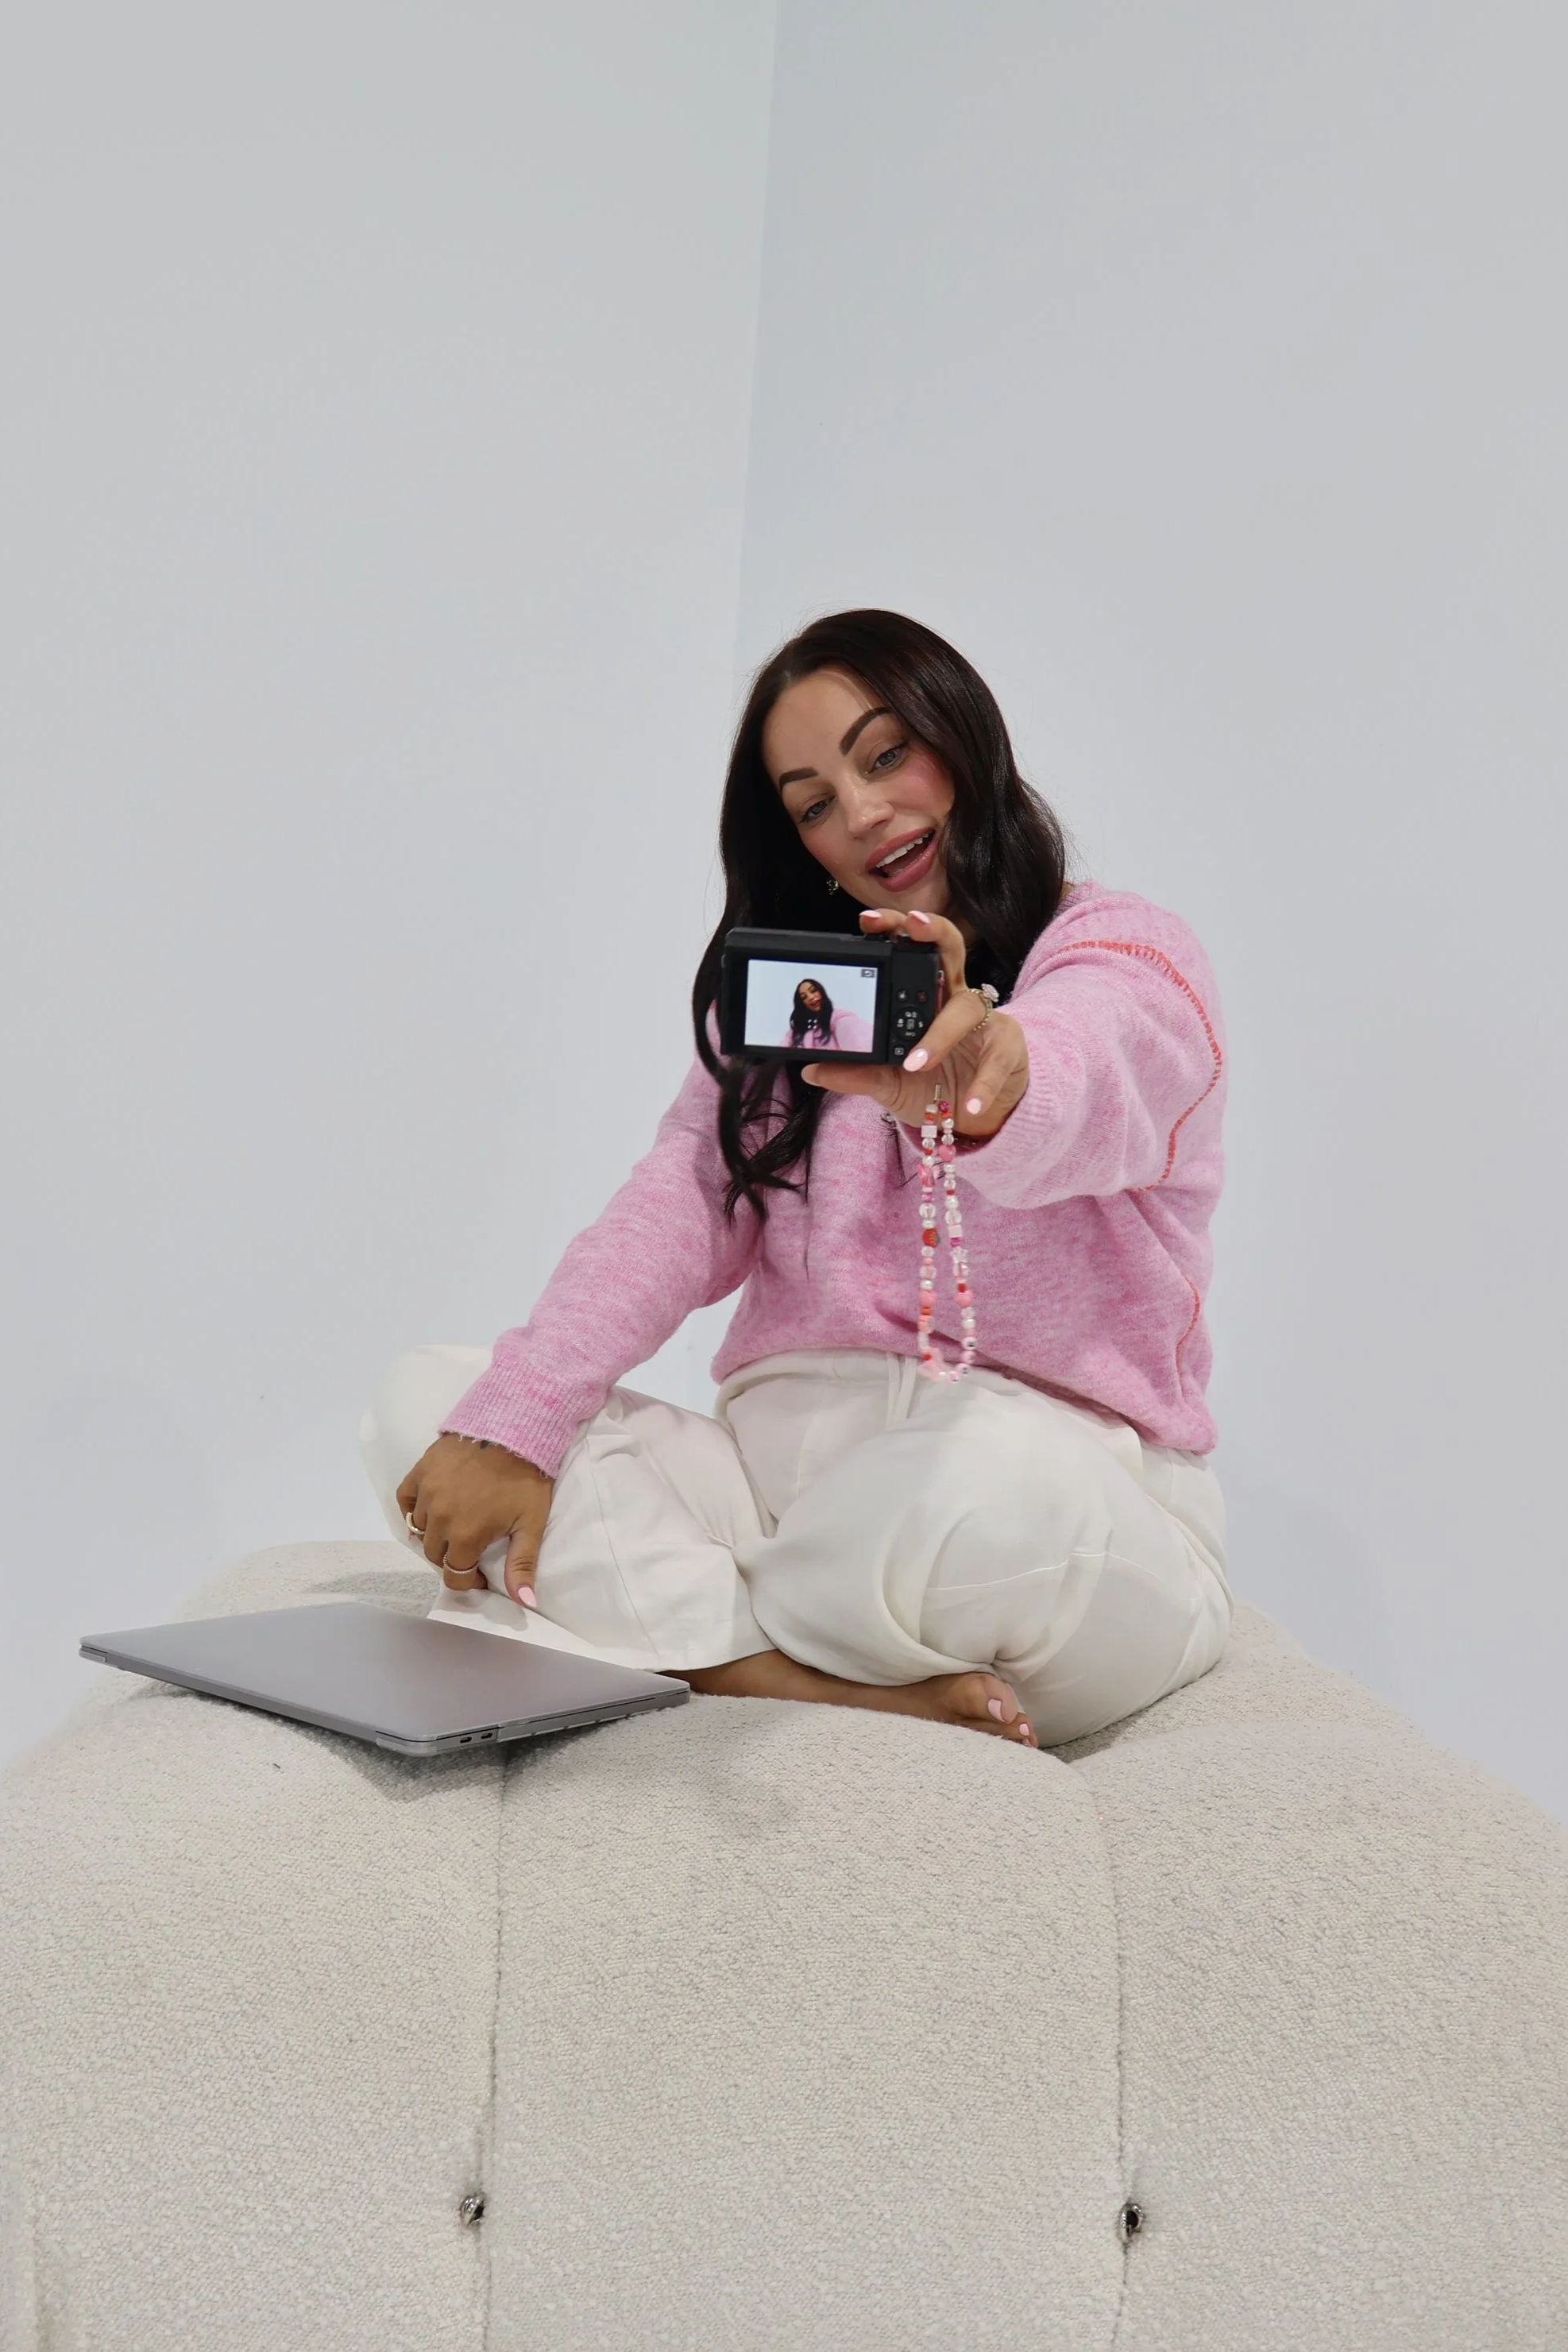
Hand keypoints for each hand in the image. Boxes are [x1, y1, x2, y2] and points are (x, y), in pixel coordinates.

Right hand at [395, 1435, 554, 1606]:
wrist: (515, 1428)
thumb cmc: (526, 1478)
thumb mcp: (531, 1524)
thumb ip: (522, 1565)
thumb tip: (525, 1603)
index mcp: (465, 1535)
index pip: (453, 1576)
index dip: (468, 1581)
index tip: (480, 1575)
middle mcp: (439, 1518)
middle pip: (435, 1554)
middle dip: (452, 1558)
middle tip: (470, 1548)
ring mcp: (426, 1493)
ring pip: (421, 1529)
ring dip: (435, 1534)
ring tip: (455, 1526)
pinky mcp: (420, 1471)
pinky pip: (406, 1500)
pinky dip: (413, 1509)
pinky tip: (430, 1509)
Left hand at [802, 907, 1028, 1136]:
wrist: (974, 1121)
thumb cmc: (933, 1089)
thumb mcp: (889, 1085)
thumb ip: (856, 1075)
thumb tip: (812, 1070)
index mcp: (924, 999)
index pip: (909, 953)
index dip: (893, 931)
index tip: (867, 922)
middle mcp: (953, 999)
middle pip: (948, 948)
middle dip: (931, 931)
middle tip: (910, 924)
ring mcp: (984, 1021)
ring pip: (967, 1007)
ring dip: (941, 1034)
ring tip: (917, 1063)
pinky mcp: (1008, 1048)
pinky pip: (997, 1061)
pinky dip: (983, 1085)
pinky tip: (970, 1105)